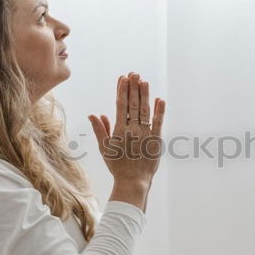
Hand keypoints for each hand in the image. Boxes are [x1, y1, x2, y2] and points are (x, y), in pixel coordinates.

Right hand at [88, 73, 165, 209]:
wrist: (133, 181)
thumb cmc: (117, 165)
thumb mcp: (105, 148)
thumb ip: (100, 130)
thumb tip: (94, 114)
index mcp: (119, 131)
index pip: (121, 106)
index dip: (122, 91)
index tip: (123, 78)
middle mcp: (132, 130)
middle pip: (133, 104)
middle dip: (133, 88)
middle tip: (134, 74)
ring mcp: (145, 134)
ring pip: (145, 111)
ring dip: (145, 95)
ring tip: (144, 81)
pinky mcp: (156, 140)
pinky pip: (158, 123)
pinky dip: (159, 111)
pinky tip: (160, 99)